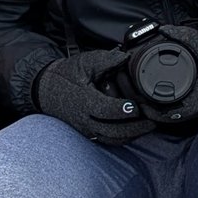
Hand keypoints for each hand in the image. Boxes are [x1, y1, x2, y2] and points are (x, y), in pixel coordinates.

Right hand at [35, 49, 151, 143]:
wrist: (45, 89)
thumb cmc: (65, 75)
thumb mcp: (84, 62)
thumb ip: (106, 60)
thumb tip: (126, 57)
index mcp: (83, 101)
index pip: (105, 110)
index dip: (122, 110)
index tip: (136, 106)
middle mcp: (84, 119)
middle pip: (112, 132)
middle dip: (135, 129)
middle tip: (153, 121)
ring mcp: (86, 129)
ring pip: (111, 139)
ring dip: (132, 135)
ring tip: (148, 127)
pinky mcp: (88, 133)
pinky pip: (107, 140)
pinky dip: (123, 138)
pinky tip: (136, 130)